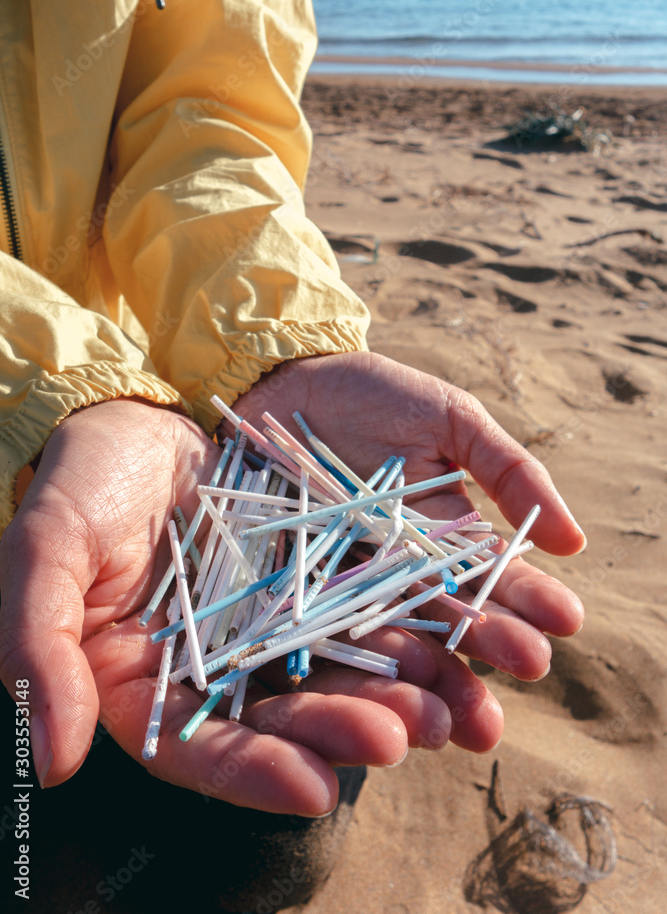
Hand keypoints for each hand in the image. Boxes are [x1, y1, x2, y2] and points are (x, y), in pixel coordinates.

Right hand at [0, 396, 447, 814]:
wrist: (131, 420)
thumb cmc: (77, 486)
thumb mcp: (46, 554)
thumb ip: (41, 649)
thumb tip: (55, 760)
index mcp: (140, 684)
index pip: (194, 749)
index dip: (251, 773)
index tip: (313, 788)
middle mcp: (208, 669)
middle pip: (277, 717)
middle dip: (339, 731)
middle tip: (401, 736)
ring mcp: (261, 626)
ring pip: (327, 672)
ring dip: (385, 694)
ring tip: (443, 705)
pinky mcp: (302, 581)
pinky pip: (353, 610)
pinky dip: (395, 629)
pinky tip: (440, 640)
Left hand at [233, 351, 585, 752]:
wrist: (286, 376)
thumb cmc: (374, 393)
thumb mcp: (453, 420)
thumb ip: (509, 472)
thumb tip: (572, 541)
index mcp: (443, 531)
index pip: (491, 573)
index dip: (526, 597)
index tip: (565, 622)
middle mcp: (400, 563)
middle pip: (447, 611)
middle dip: (487, 645)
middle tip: (524, 677)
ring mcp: (347, 571)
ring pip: (392, 625)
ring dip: (427, 666)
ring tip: (456, 707)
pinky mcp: (294, 575)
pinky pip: (321, 611)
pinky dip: (347, 646)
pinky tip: (376, 675)